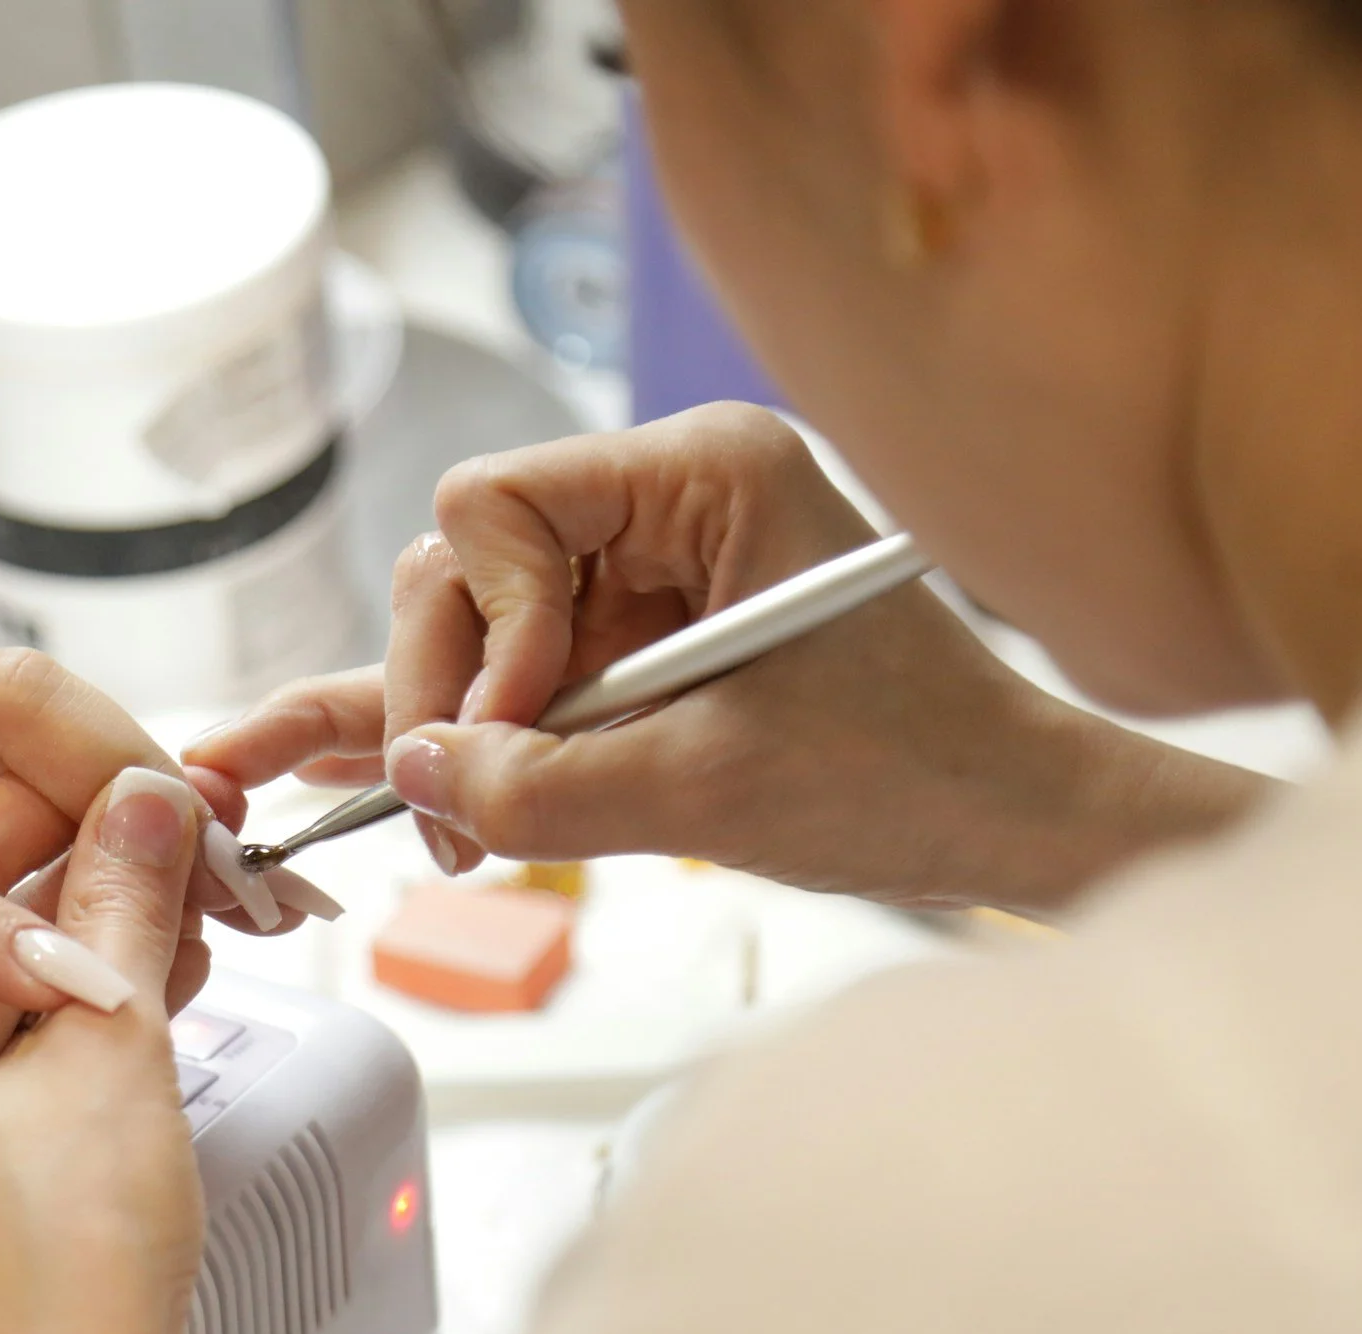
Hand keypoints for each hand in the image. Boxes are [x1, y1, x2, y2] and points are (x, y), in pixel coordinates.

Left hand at [0, 766, 207, 1333]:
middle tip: (163, 835)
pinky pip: (21, 1063)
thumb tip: (141, 805)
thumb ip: (118, 907)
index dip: (30, 821)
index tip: (112, 782)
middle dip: (72, 891)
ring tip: (185, 900)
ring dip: (93, 953)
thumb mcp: (99, 1048)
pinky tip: (165, 975)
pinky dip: (89, 1022)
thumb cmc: (49, 1278)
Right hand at [190, 404, 1266, 913]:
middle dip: (447, 692)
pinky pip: (513, 679)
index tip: (515, 726)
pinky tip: (351, 765)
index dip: (482, 623)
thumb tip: (415, 773)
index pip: (496, 504)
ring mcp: (643, 576)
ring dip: (449, 731)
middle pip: (466, 566)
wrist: (1011, 824)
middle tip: (453, 811)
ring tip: (441, 831)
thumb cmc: (916, 776)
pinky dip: (455, 729)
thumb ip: (545, 785)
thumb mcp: (712, 791)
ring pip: (473, 630)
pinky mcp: (636, 649)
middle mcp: (661, 503)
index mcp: (704, 474)